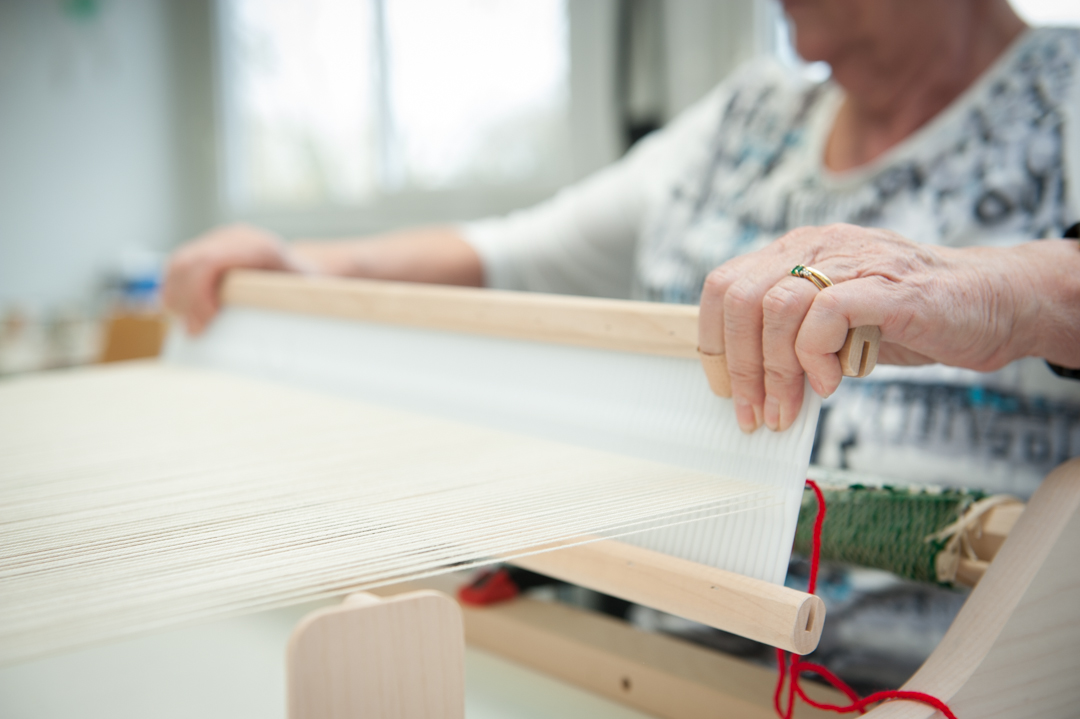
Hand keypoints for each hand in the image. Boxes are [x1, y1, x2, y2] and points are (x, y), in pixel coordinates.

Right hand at [162, 224, 310, 334]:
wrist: (300, 266)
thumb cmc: (302, 286)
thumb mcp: (305, 292)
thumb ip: (289, 300)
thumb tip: (271, 321)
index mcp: (259, 246)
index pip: (211, 262)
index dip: (200, 293)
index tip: (205, 322)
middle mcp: (235, 236)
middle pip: (189, 262)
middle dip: (186, 300)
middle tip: (194, 331)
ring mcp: (219, 239)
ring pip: (179, 262)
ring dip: (176, 295)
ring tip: (189, 324)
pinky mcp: (209, 247)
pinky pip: (179, 264)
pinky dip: (174, 288)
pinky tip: (181, 311)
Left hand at [698, 224, 1034, 432]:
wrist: (994, 304)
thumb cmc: (909, 318)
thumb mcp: (834, 322)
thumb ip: (792, 335)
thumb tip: (749, 381)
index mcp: (796, 252)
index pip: (724, 285)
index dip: (714, 342)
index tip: (727, 390)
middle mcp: (816, 246)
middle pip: (740, 298)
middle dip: (740, 367)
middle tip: (756, 413)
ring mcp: (851, 261)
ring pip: (775, 306)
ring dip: (775, 371)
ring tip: (790, 408)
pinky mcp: (886, 286)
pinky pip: (825, 312)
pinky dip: (816, 356)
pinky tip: (833, 382)